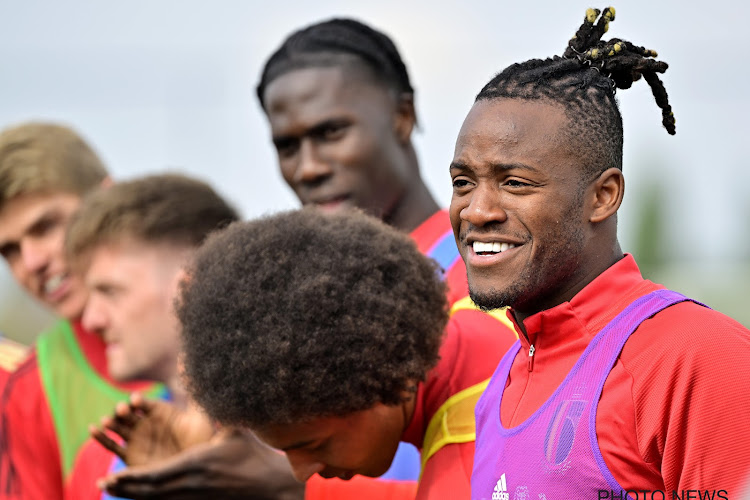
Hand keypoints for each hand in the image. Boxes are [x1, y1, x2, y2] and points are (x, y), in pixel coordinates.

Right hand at [91, 392, 214, 465]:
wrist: (196, 468)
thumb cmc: (200, 441)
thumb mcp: (201, 418)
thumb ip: (196, 396)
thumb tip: (194, 371)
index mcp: (159, 412)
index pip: (145, 403)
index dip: (139, 401)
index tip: (136, 400)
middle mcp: (145, 423)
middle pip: (129, 414)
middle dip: (123, 410)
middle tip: (122, 409)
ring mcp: (136, 438)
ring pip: (119, 427)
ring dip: (111, 423)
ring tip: (106, 421)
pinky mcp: (129, 455)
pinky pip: (112, 445)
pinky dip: (101, 437)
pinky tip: (93, 429)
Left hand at [99, 428, 304, 499]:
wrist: (269, 485)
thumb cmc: (253, 452)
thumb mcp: (233, 429)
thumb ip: (214, 413)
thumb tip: (204, 385)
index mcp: (197, 463)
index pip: (157, 475)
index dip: (131, 478)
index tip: (113, 475)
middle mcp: (192, 483)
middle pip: (151, 491)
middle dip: (125, 488)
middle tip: (102, 485)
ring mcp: (195, 497)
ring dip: (132, 497)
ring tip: (112, 492)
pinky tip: (137, 499)